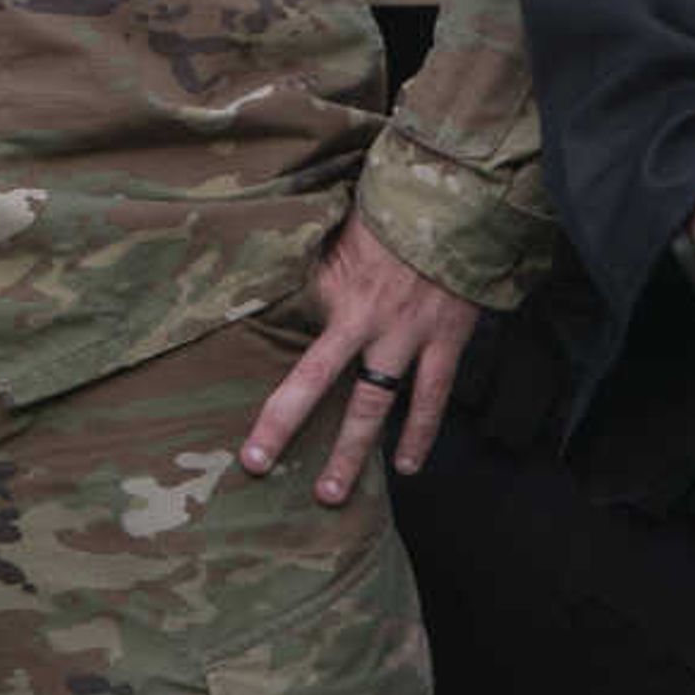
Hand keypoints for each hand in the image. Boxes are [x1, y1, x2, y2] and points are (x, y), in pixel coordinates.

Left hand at [238, 215, 484, 506]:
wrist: (462, 200)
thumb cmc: (395, 211)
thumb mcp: (341, 230)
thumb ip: (317, 264)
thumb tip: (276, 272)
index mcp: (333, 290)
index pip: (288, 335)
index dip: (260, 354)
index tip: (233, 378)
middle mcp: (365, 320)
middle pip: (316, 380)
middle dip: (285, 423)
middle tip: (256, 463)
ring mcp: (407, 336)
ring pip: (374, 404)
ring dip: (351, 450)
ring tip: (329, 494)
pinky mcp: (446, 342)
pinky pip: (432, 398)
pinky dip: (421, 434)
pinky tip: (408, 467)